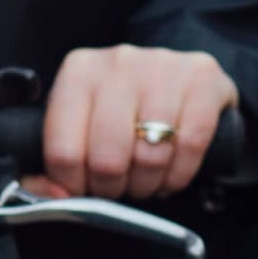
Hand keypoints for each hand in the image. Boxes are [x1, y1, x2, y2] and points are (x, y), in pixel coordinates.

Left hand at [24, 44, 238, 199]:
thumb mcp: (81, 120)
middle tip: (115, 189)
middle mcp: (117, 63)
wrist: (177, 74)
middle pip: (107, 158)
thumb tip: (54, 195)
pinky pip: (190, 146)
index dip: (72, 185)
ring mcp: (162, 66)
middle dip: (110, 188)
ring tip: (142, 181)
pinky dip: (178, 175)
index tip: (81, 191)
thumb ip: (57, 159)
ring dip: (145, 184)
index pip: (63, 150)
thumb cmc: (121, 105)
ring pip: (150, 156)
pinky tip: (169, 174)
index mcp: (77, 71)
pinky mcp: (203, 77)